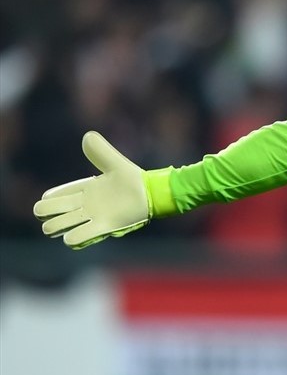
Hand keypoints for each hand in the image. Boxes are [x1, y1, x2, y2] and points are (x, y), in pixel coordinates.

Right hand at [33, 131, 149, 248]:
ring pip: (59, 226)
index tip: (49, 198)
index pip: (55, 196)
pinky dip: (73, 238)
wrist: (152, 193)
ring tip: (66, 223)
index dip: (48, 199)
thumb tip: (87, 136)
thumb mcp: (114, 163)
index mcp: (84, 190)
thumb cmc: (134, 179)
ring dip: (57, 226)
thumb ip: (100, 151)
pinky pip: (79, 237)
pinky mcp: (104, 227)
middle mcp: (85, 205)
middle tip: (57, 211)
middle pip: (51, 212)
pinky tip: (72, 237)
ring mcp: (93, 217)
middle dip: (46, 213)